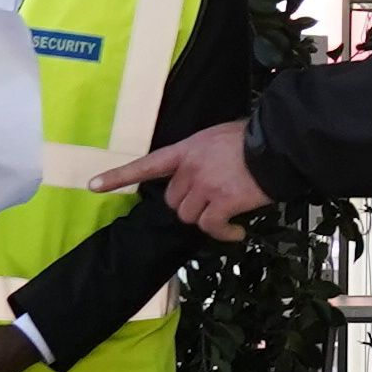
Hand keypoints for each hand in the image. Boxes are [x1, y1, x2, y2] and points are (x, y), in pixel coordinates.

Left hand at [96, 120, 268, 240]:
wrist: (278, 145)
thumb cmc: (254, 138)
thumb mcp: (218, 138)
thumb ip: (203, 155)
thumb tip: (205, 173)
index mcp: (187, 149)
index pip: (146, 164)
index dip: (118, 176)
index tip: (93, 186)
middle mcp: (190, 169)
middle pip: (173, 200)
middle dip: (190, 204)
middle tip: (212, 202)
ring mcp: (205, 186)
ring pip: (189, 216)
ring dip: (206, 219)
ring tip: (227, 216)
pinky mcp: (222, 203)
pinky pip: (211, 227)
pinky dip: (224, 234)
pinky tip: (236, 233)